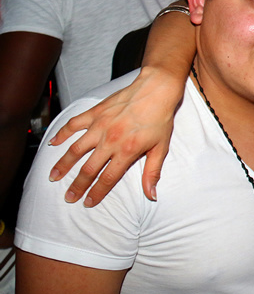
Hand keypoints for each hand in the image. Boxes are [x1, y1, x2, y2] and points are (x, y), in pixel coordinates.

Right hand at [48, 66, 182, 205]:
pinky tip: (53, 144)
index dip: (96, 193)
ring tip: (54, 176)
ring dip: (63, 165)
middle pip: (89, 169)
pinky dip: (62, 134)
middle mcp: (110, 140)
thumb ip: (152, 173)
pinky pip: (74, 124)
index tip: (87, 203)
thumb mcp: (161, 148)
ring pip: (75, 149)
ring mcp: (100, 125)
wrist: (156, 90)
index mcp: (126, 151)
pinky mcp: (95, 112)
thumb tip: (151, 195)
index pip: (107, 179)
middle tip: (68, 197)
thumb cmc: (160, 119)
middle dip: (77, 185)